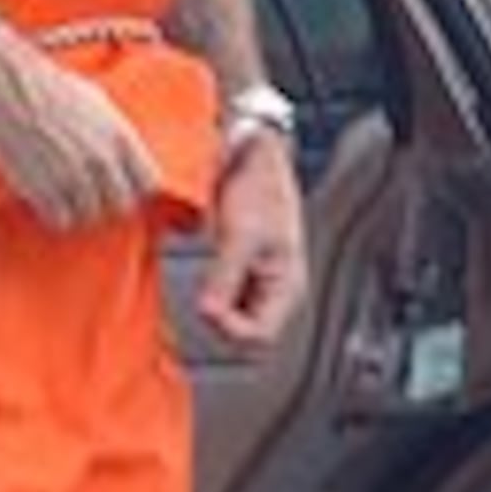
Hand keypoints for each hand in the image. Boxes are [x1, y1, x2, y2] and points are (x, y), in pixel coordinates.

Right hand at [0, 24, 163, 231]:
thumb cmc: (49, 87)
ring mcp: (73, 177)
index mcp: (120, 135)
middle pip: (121, 205)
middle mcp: (101, 159)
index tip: (122, 186)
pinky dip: (55, 215)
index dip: (135, 187)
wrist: (7, 84)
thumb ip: (116, 134)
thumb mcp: (97, 102)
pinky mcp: (43, 189)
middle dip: (109, 202)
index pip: (148, 183)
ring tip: (66, 195)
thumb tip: (125, 158)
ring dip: (79, 209)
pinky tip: (48, 198)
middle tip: (92, 194)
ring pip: (90, 216)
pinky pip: (61, 220)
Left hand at [195, 129, 307, 350]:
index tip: (208, 310)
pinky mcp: (238, 267)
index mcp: (287, 286)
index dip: (232, 330)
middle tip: (203, 298)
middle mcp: (273, 288)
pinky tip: (203, 274)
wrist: (253, 155)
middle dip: (221, 320)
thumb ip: (224, 277)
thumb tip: (208, 312)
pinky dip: (209, 291)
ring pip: (231, 315)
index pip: (261, 337)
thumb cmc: (261, 187)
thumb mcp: (241, 235)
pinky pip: (222, 295)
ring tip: (205, 281)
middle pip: (245, 332)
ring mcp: (255, 279)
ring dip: (214, 305)